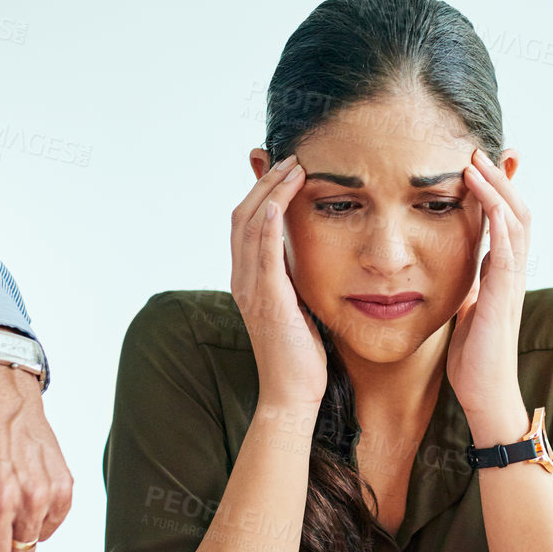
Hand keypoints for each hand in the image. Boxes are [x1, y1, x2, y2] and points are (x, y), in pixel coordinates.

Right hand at [231, 155, 325, 408]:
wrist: (293, 395)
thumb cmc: (302, 355)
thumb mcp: (299, 305)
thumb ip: (296, 277)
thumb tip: (309, 253)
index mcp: (249, 279)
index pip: (248, 221)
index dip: (263, 190)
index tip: (286, 167)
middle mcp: (243, 279)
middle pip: (243, 215)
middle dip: (266, 181)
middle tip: (292, 156)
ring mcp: (250, 289)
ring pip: (249, 226)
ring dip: (270, 192)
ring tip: (293, 166)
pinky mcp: (266, 301)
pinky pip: (262, 254)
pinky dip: (267, 224)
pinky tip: (279, 202)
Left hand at [447, 148, 529, 443]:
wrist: (485, 395)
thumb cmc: (475, 358)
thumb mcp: (466, 311)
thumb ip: (467, 287)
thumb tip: (457, 272)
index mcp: (501, 274)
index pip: (505, 221)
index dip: (497, 191)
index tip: (479, 165)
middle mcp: (511, 273)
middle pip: (516, 211)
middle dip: (500, 179)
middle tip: (478, 150)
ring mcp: (512, 283)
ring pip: (516, 223)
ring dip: (498, 190)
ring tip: (477, 163)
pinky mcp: (505, 297)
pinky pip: (507, 250)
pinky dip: (499, 220)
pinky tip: (487, 199)